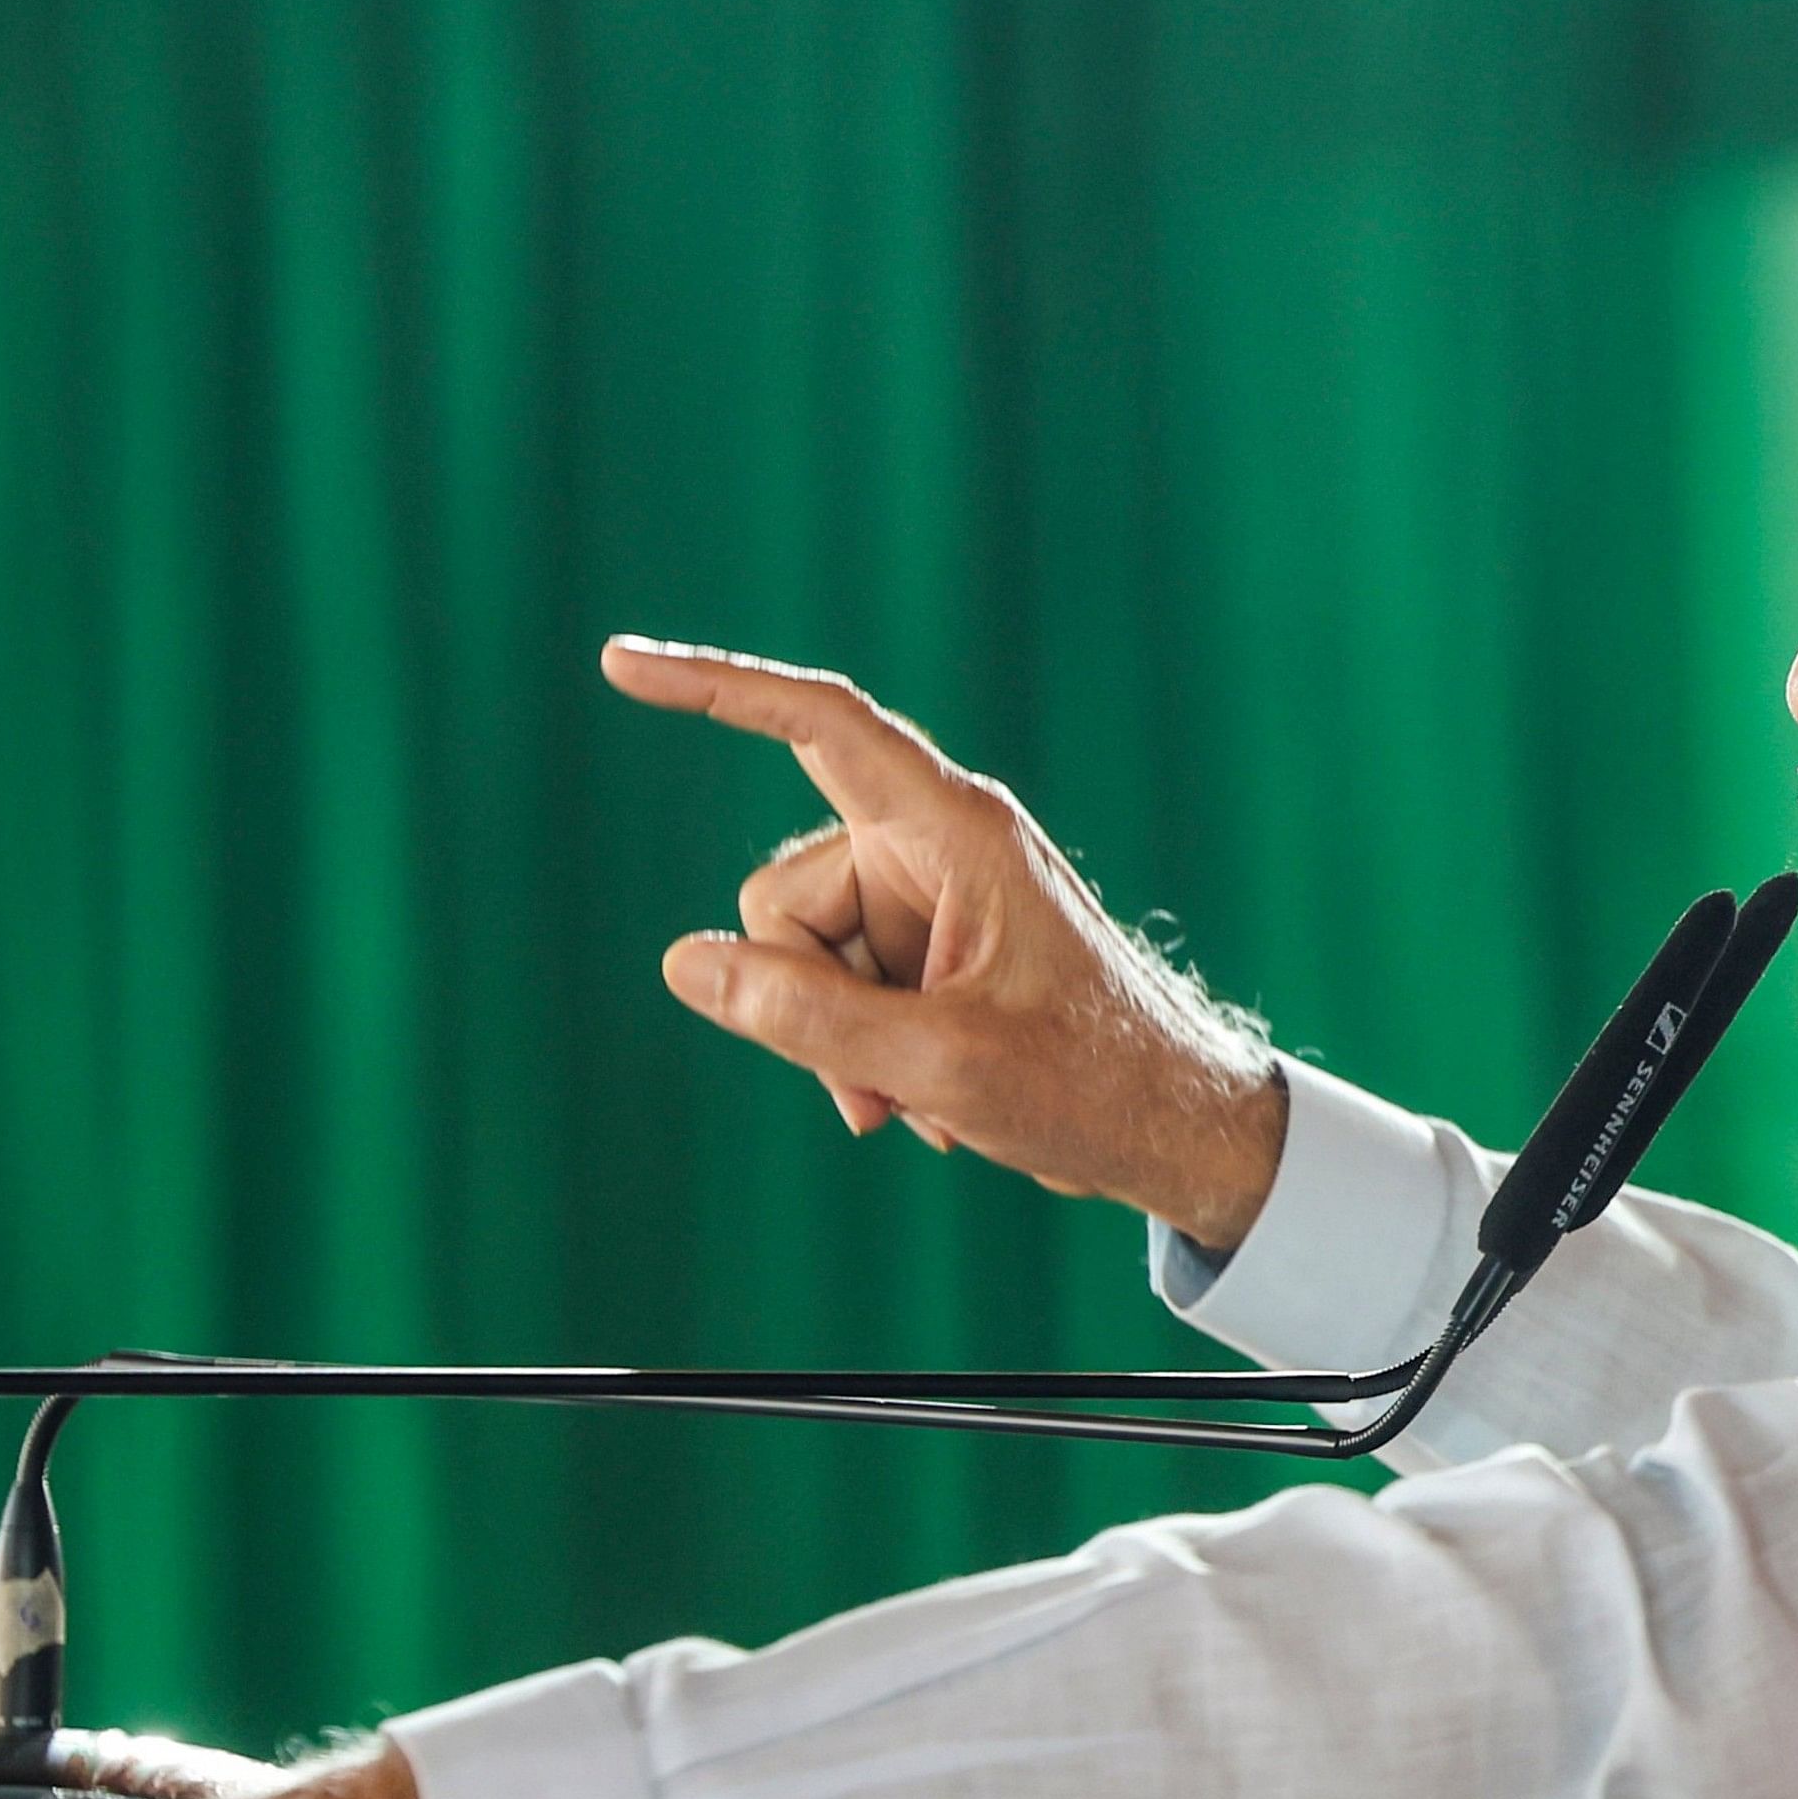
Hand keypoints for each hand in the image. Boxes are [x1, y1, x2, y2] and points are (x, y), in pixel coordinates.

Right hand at [602, 636, 1289, 1250]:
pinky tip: (928, 1102)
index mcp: (954, 832)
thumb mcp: (938, 1061)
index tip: (619, 666)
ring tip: (920, 1102)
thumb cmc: (1092, 1085)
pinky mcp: (933, 953)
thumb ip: (804, 1014)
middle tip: (882, 1085)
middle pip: (784, 890)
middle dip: (802, 995)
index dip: (716, 688)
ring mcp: (932, 902)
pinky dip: (867, 1052)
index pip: (818, 724)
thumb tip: (684, 963)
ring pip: (803, 954)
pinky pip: (841, 988)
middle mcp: (936, 849)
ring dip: (839, 1042)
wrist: (1177, 1132)